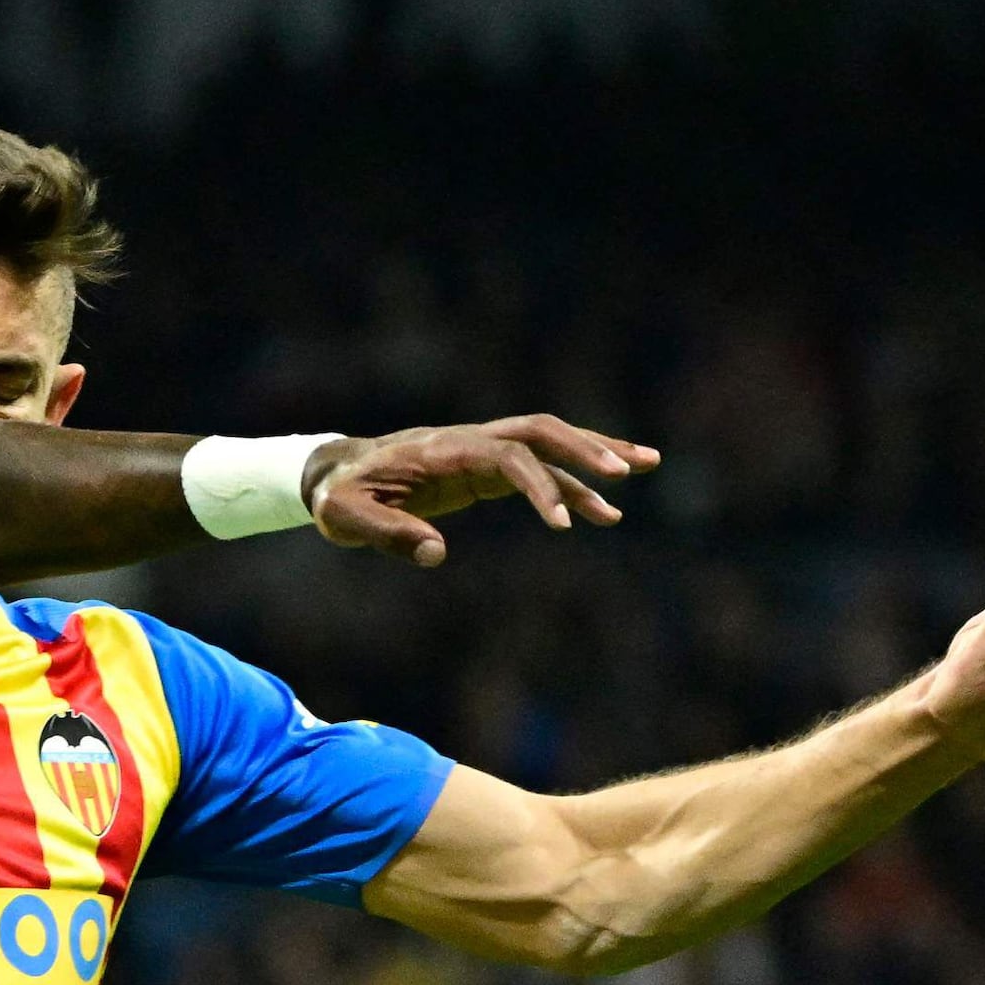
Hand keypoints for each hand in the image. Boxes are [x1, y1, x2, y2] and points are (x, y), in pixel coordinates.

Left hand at [306, 417, 658, 563]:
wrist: (337, 474)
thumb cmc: (340, 497)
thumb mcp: (348, 519)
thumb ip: (388, 533)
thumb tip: (435, 553)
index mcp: (444, 450)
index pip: (507, 456)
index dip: (539, 485)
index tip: (564, 525)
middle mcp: (471, 441)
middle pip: (540, 431)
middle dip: (587, 446)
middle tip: (629, 471)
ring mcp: (482, 451)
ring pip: (549, 441)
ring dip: (596, 451)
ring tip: (647, 467)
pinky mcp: (486, 469)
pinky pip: (541, 469)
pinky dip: (575, 483)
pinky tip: (606, 509)